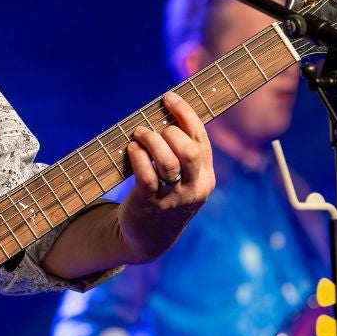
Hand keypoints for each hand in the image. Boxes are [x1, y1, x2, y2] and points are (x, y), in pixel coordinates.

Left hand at [117, 91, 213, 262]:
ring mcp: (173, 198)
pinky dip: (138, 157)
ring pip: (168, 162)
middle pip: (188, 151)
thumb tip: (168, 113)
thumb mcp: (183, 178)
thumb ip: (182, 152)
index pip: (201, 139)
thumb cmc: (165, 196)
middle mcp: (194, 187)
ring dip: (150, 141)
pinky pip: (147, 176)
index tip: (169, 97)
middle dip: (169, 132)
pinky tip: (131, 149)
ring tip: (138, 135)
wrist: (149, 238)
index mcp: (205, 176)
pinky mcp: (150, 205)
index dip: (185, 114)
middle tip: (150, 129)